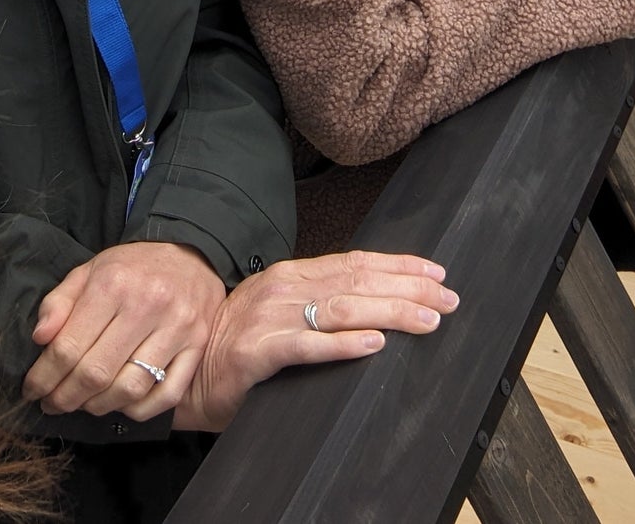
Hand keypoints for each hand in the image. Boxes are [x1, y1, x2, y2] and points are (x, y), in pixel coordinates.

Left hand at [22, 242, 224, 421]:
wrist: (190, 257)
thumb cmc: (132, 269)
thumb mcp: (90, 270)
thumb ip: (60, 302)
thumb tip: (39, 339)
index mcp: (114, 283)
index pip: (69, 346)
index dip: (44, 376)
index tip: (32, 389)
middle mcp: (148, 305)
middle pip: (96, 372)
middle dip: (65, 397)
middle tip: (51, 404)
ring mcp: (177, 328)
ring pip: (130, 389)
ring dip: (98, 407)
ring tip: (82, 404)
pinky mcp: (197, 347)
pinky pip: (165, 396)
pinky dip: (137, 410)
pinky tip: (118, 404)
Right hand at [172, 250, 457, 431]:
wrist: (186, 372)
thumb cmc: (236, 345)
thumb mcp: (280, 311)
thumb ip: (316, 303)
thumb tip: (372, 305)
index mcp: (291, 275)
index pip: (354, 262)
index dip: (398, 265)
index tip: (436, 273)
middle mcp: (283, 287)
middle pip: (356, 281)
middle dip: (408, 288)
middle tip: (448, 298)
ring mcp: (270, 316)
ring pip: (341, 308)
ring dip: (390, 312)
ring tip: (426, 319)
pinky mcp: (259, 350)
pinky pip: (308, 344)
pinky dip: (344, 343)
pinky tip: (374, 343)